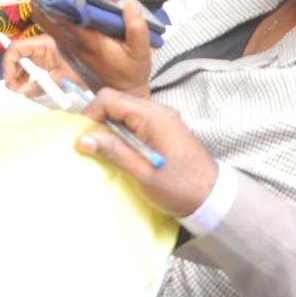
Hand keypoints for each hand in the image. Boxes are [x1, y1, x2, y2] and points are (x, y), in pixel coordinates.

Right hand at [0, 35, 81, 97]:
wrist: (103, 68)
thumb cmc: (84, 69)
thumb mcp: (60, 79)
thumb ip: (38, 87)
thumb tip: (19, 94)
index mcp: (43, 44)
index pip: (16, 48)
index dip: (8, 64)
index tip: (10, 83)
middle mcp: (41, 46)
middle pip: (17, 56)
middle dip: (13, 73)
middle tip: (15, 92)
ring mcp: (44, 53)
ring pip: (23, 63)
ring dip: (19, 77)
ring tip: (22, 93)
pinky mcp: (48, 62)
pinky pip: (33, 68)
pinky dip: (28, 79)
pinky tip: (30, 91)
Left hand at [32, 0, 153, 92]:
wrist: (122, 91)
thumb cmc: (131, 70)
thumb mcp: (142, 51)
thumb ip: (137, 26)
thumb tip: (128, 1)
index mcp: (89, 41)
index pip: (64, 19)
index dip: (54, 0)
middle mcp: (73, 43)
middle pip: (47, 18)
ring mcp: (68, 46)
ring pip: (48, 21)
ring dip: (46, 3)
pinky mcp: (68, 47)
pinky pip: (54, 26)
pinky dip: (53, 12)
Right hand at [74, 88, 219, 216]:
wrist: (213, 197)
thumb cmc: (179, 187)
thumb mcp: (143, 174)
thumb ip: (114, 152)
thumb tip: (83, 139)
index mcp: (152, 116)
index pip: (110, 99)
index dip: (90, 113)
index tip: (82, 136)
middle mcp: (157, 110)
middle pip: (117, 101)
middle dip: (98, 119)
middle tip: (89, 144)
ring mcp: (163, 117)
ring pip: (125, 110)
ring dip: (110, 126)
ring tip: (103, 149)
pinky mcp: (165, 127)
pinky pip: (136, 119)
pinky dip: (123, 130)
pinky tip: (120, 149)